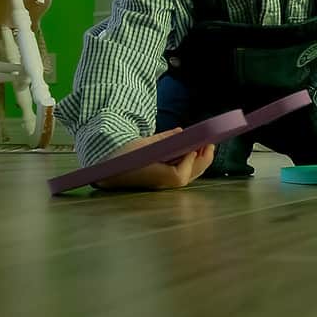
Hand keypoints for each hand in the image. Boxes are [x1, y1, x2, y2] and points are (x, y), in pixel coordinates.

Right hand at [94, 128, 214, 189]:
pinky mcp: (162, 181)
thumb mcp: (142, 144)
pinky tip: (193, 151)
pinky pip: (181, 174)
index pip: (179, 176)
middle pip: (188, 177)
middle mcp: (160, 184)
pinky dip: (190, 163)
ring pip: (187, 176)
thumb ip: (163, 139)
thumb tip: (182, 132)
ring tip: (205, 146)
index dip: (189, 162)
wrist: (107, 169)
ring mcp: (162, 184)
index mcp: (152, 176)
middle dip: (202, 161)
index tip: (193, 148)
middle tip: (210, 144)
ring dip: (198, 162)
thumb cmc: (122, 156)